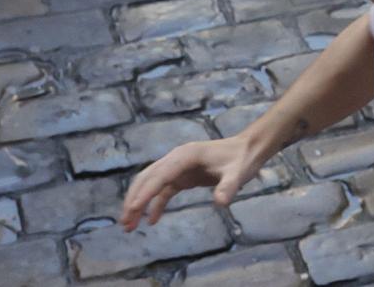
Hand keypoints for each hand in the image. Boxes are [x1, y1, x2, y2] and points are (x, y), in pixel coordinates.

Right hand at [120, 135, 262, 228]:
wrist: (248, 148)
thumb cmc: (242, 159)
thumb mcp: (238, 173)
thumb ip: (229, 187)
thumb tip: (221, 203)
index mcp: (185, 156)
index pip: (159, 175)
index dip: (145, 193)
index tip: (132, 210)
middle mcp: (177, 159)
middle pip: (147, 178)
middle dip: (134, 199)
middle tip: (125, 223)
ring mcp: (178, 167)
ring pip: (151, 184)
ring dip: (139, 203)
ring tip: (130, 226)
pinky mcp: (182, 175)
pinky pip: (163, 190)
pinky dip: (155, 204)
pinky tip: (152, 220)